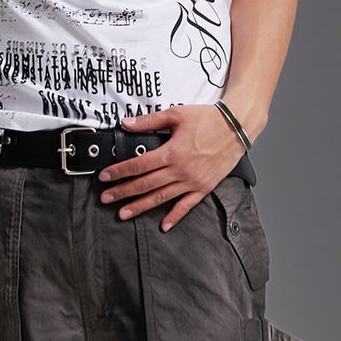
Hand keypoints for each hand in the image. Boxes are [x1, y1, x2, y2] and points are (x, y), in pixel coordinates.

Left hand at [98, 105, 246, 230]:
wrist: (236, 127)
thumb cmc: (208, 118)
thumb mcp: (176, 114)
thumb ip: (149, 121)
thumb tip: (126, 123)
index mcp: (172, 152)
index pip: (138, 165)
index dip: (119, 172)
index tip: (104, 177)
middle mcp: (181, 170)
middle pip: (146, 184)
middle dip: (123, 192)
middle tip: (105, 199)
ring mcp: (193, 181)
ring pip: (161, 198)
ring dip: (140, 206)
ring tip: (123, 213)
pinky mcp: (204, 187)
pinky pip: (187, 206)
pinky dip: (175, 217)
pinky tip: (163, 225)